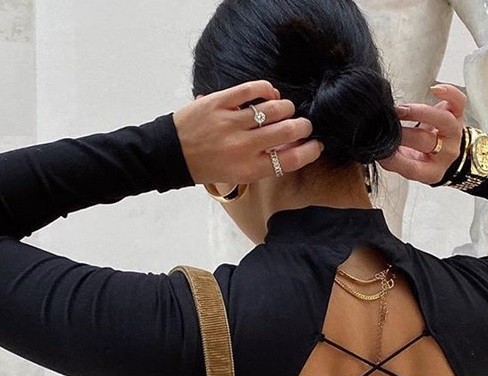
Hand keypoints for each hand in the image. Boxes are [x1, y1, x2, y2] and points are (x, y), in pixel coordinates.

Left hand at [172, 80, 323, 185]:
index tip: (316, 144)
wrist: (171, 154)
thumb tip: (292, 147)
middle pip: (288, 131)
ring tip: (285, 109)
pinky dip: (266, 89)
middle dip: (302, 125)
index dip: (309, 151)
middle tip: (303, 123)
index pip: (290, 160)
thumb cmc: (207, 167)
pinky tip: (269, 93)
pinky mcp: (218, 103)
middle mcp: (242, 148)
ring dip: (285, 107)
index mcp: (248, 169)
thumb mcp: (237, 174)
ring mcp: (230, 123)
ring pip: (273, 108)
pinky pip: (251, 90)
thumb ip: (263, 162)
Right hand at [378, 83, 466, 186]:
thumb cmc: (422, 157)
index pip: (411, 167)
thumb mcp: (407, 165)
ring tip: (401, 110)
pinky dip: (448, 92)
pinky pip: (459, 101)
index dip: (394, 159)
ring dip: (419, 112)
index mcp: (431, 171)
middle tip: (386, 127)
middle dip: (403, 133)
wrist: (446, 152)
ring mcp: (454, 133)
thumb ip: (393, 159)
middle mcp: (446, 154)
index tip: (380, 151)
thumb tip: (376, 147)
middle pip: (425, 141)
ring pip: (443, 120)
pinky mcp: (458, 114)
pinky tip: (433, 90)